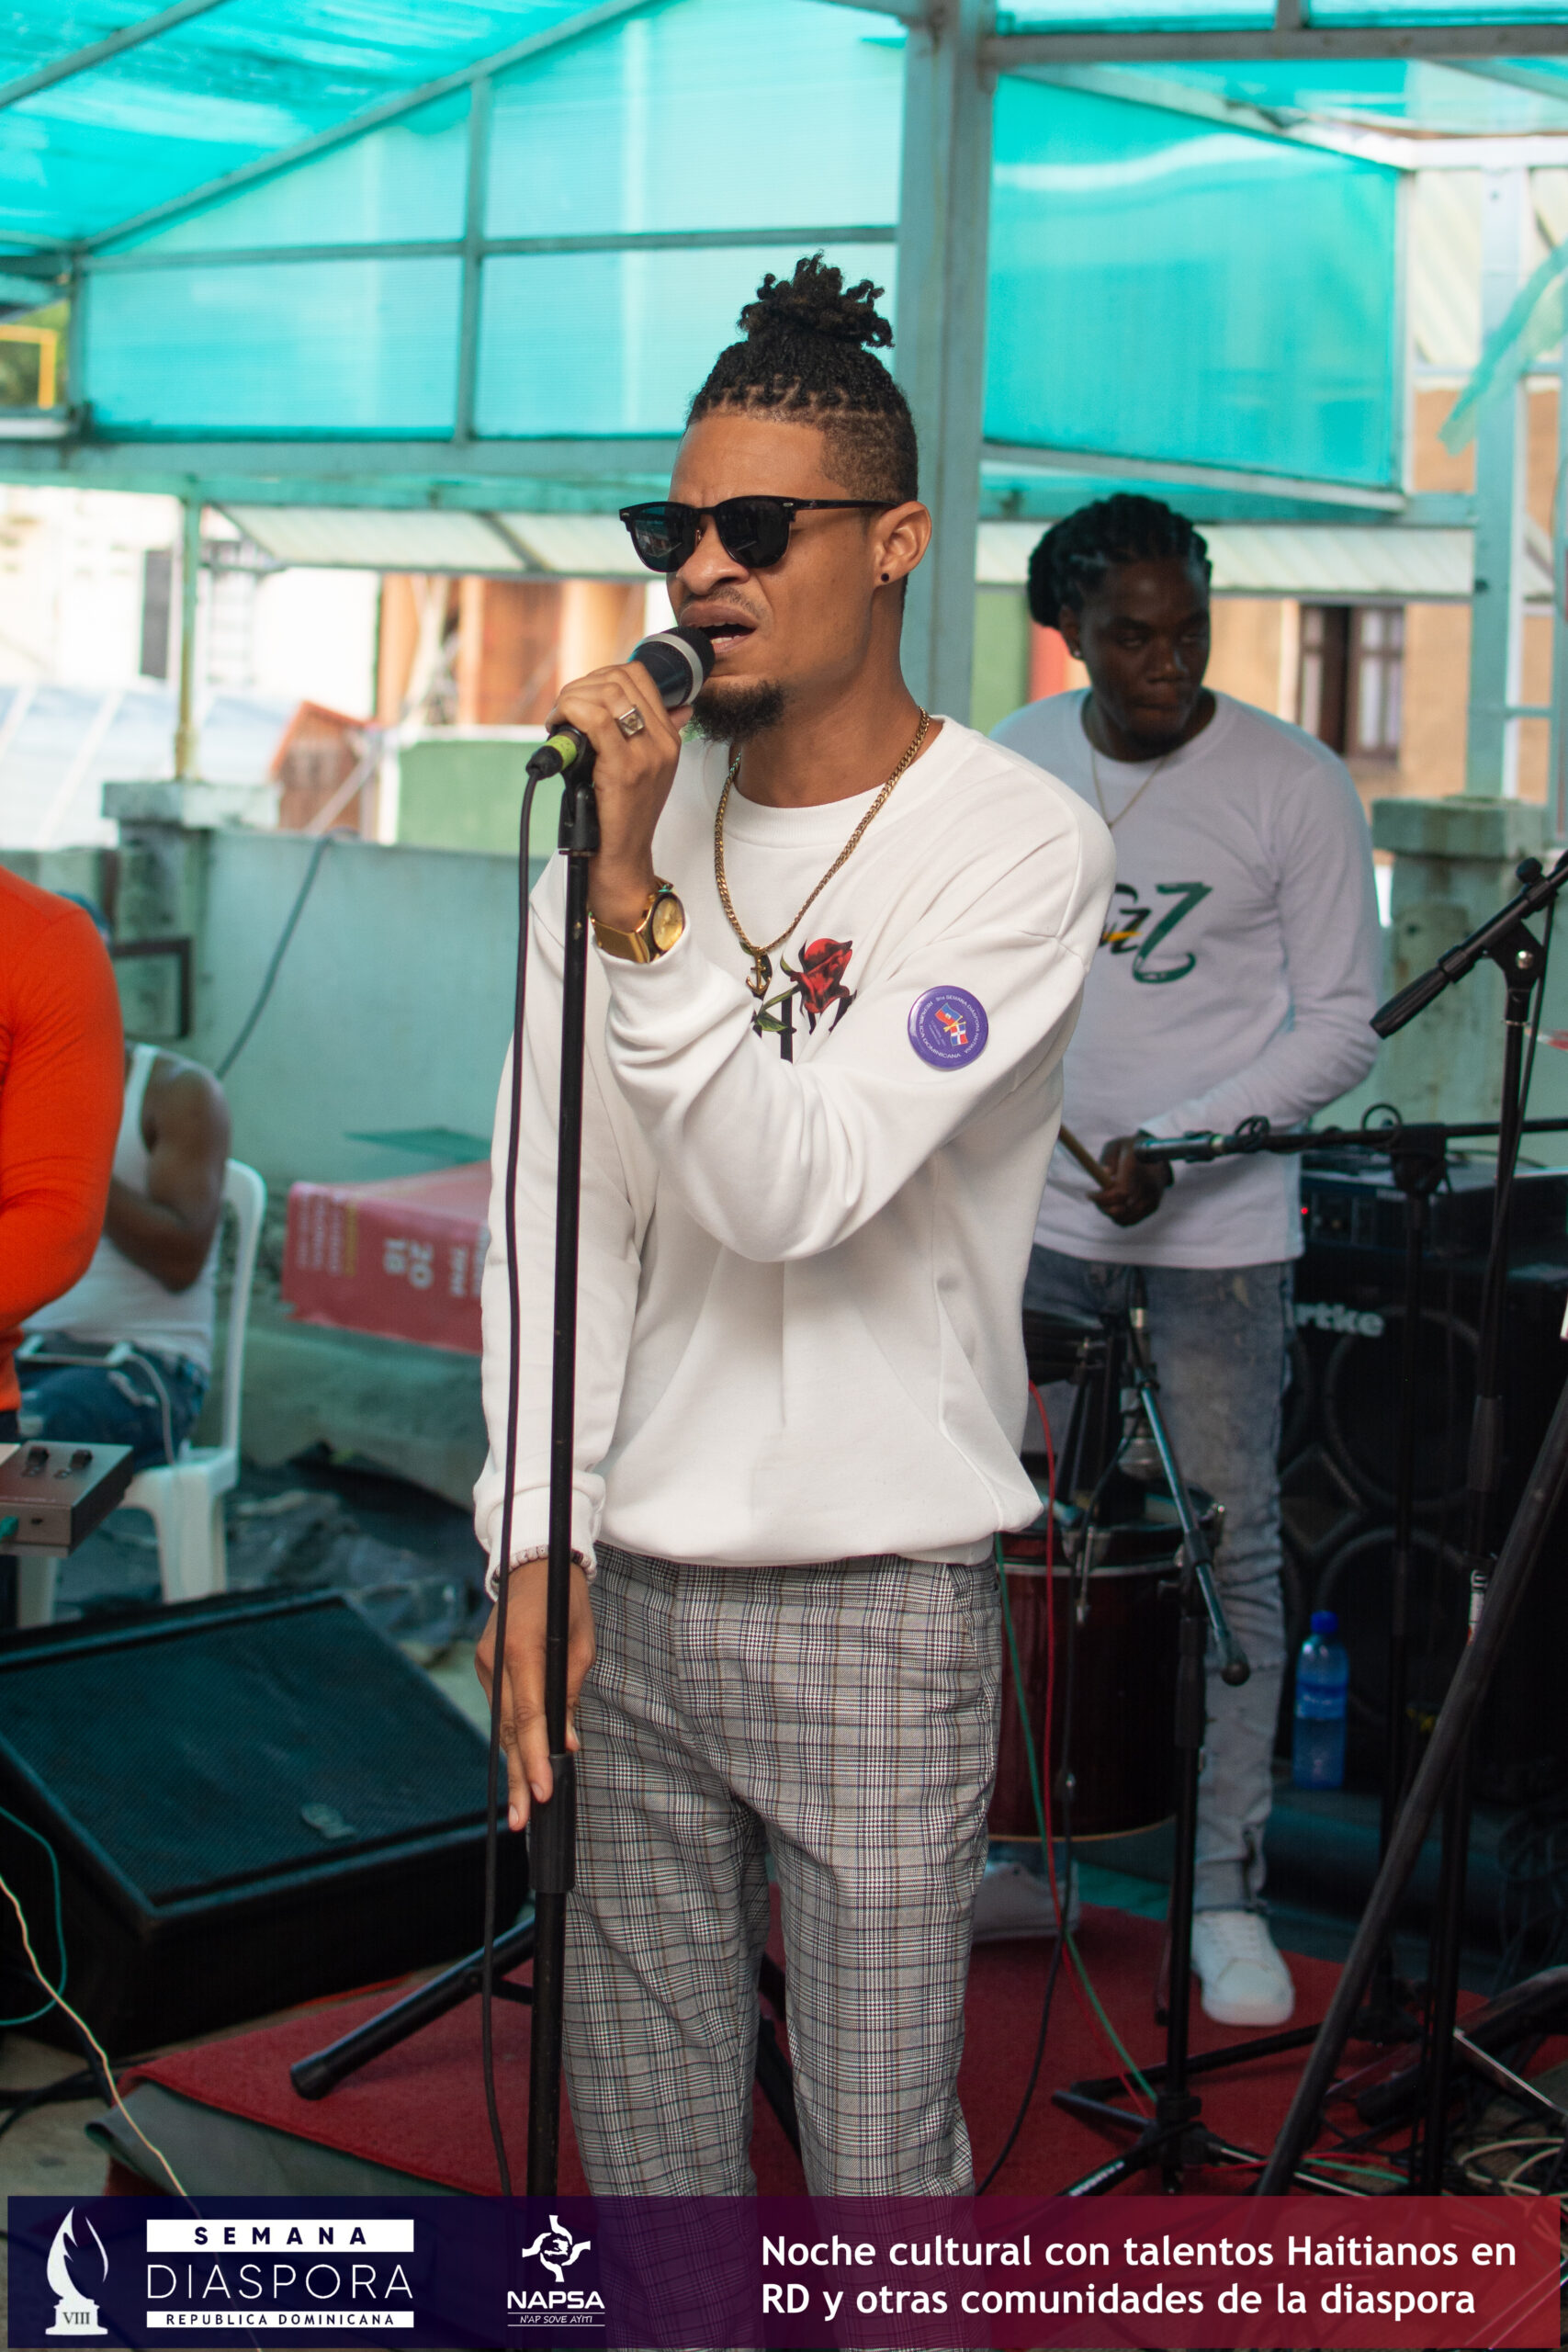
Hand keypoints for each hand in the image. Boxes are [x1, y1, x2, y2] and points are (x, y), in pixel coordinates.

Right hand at [474, 1556, 595, 1829]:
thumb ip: (570, 1691)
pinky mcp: (485, 1666)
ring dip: (514, 1764)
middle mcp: (495, 1660)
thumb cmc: (566, 1600)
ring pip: (502, 1724)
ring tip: (523, 1806)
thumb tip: (566, 1741)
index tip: (544, 1789)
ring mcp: (485, 1664)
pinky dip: (512, 1738)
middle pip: (509, 1729)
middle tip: (524, 1819)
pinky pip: (501, 1709)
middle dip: (519, 1776)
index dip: (536, 1756)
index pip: (530, 1714)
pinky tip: (520, 1768)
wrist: (534, 1562)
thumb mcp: (581, 1643)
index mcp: (522, 1650)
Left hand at [548, 661, 691, 929]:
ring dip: (571, 697)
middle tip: (563, 710)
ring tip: (559, 720)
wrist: (622, 860)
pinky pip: (595, 719)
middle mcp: (663, 741)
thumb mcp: (639, 770)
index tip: (580, 698)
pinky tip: (558, 726)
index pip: (638, 675)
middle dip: (581, 685)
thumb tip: (667, 708)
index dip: (600, 675)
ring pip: (607, 693)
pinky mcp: (625, 768)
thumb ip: (642, 736)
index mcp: (669, 737)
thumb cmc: (620, 817)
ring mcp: (647, 754)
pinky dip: (569, 712)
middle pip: (620, 678)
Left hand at [1091, 1133, 1172, 1227]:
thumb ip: (1108, 1157)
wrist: (1158, 1155)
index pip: (1120, 1192)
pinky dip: (1119, 1217)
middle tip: (1095, 1198)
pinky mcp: (1153, 1206)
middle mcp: (1149, 1184)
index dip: (1102, 1198)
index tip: (1090, 1194)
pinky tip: (1114, 1205)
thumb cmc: (1131, 1149)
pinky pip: (1131, 1220)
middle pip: (1122, 1208)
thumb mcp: (1116, 1145)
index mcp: (1138, 1167)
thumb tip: (1105, 1172)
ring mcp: (1153, 1197)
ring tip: (1104, 1201)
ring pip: (1126, 1217)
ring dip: (1110, 1213)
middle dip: (1103, 1206)